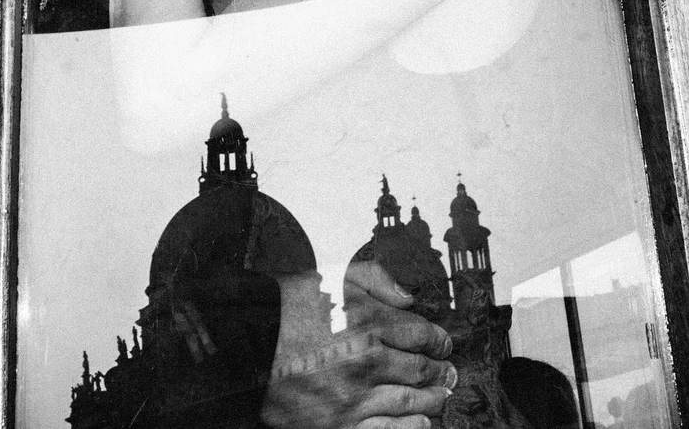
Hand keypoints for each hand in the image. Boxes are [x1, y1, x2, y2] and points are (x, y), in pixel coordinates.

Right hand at [262, 261, 455, 428]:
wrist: (239, 343)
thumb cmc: (281, 308)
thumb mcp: (329, 275)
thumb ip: (374, 279)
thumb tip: (409, 298)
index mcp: (367, 323)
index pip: (422, 334)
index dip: (438, 340)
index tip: (442, 344)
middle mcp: (367, 362)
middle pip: (422, 371)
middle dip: (441, 372)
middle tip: (448, 374)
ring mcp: (353, 398)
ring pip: (412, 404)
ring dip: (433, 402)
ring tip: (439, 399)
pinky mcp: (338, 425)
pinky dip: (410, 428)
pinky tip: (420, 423)